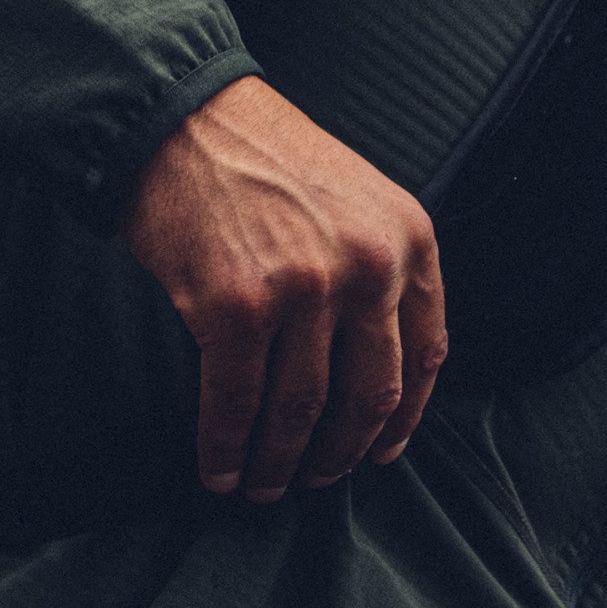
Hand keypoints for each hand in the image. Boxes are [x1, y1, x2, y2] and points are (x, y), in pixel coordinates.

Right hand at [125, 74, 445, 501]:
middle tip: (316, 481)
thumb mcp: (358, 201)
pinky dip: (226, 448)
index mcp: (410, 239)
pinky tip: (219, 470)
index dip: (403, 418)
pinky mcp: (234, 307)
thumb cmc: (264, 163)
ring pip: (301, 411)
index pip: (425, 355)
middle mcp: (368, 266)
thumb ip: (380, 271)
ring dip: (280, 463)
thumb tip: (374, 370)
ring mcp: (304, 288)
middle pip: (368, 395)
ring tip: (263, 486)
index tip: (382, 452)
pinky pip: (236, 404)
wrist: (180, 120)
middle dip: (340, 453)